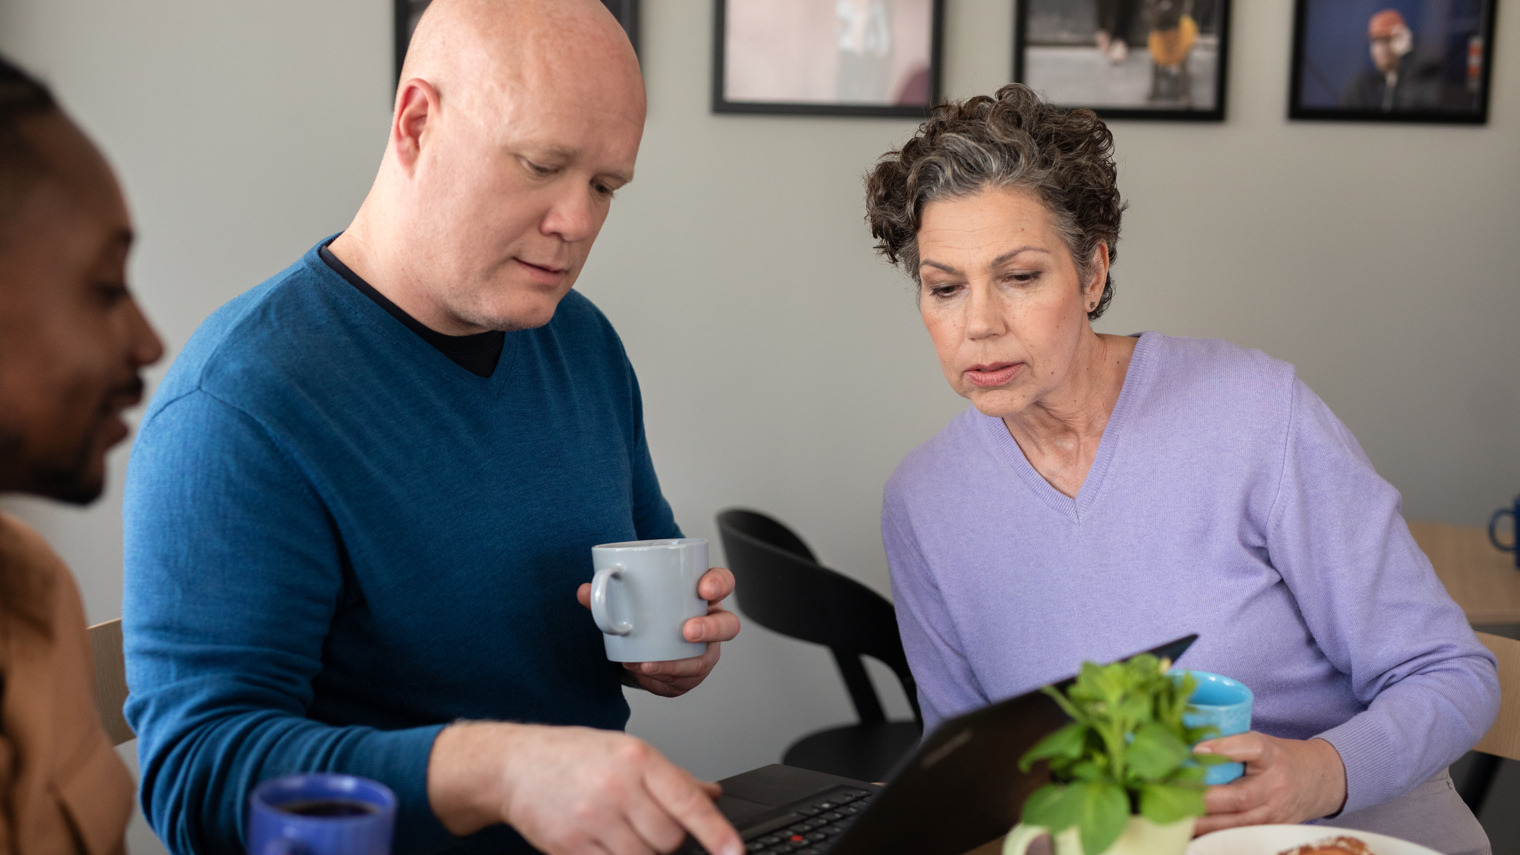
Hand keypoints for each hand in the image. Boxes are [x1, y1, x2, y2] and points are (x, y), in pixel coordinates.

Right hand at [428, 721, 743, 854]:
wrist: (516, 766)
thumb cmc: (574, 755)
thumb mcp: (627, 752)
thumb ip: (673, 778)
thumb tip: (712, 795)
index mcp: (637, 759)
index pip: (688, 801)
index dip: (717, 833)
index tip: (735, 854)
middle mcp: (617, 787)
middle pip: (670, 839)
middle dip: (668, 838)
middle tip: (646, 822)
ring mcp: (593, 819)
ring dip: (643, 852)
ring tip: (623, 830)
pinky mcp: (571, 847)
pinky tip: (606, 843)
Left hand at [578, 566, 740, 697]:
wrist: (640, 642)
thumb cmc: (645, 612)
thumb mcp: (629, 598)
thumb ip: (607, 594)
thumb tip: (585, 591)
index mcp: (699, 594)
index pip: (722, 582)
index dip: (719, 583)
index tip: (703, 588)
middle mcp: (709, 621)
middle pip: (727, 624)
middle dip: (710, 629)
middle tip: (686, 632)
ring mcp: (705, 649)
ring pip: (705, 659)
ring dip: (679, 664)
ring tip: (649, 663)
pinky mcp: (691, 673)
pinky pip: (684, 680)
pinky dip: (663, 678)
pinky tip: (645, 674)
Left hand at [1192, 733, 1347, 835]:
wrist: (1320, 780)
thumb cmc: (1279, 758)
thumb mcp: (1261, 742)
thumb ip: (1230, 745)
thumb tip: (1184, 747)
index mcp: (1273, 756)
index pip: (1252, 748)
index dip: (1224, 748)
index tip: (1196, 750)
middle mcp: (1277, 785)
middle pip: (1240, 796)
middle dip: (1204, 799)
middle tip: (1174, 795)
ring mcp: (1276, 812)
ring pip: (1238, 823)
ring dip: (1206, 822)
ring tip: (1178, 818)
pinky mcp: (1273, 829)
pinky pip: (1241, 834)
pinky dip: (1216, 834)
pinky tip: (1194, 830)